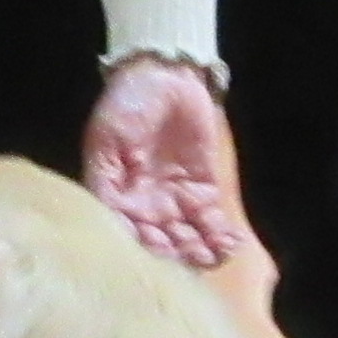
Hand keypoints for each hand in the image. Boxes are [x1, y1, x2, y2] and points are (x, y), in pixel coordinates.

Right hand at [83, 56, 244, 270]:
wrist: (165, 77)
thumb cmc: (128, 105)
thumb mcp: (108, 138)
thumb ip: (106, 177)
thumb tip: (110, 212)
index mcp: (116, 198)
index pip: (126, 233)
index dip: (140, 245)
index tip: (156, 250)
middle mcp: (144, 208)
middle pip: (159, 243)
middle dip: (175, 255)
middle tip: (189, 260)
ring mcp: (175, 203)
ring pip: (187, 239)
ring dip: (199, 253)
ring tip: (212, 257)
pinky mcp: (203, 194)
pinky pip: (212, 223)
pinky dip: (221, 237)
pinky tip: (231, 246)